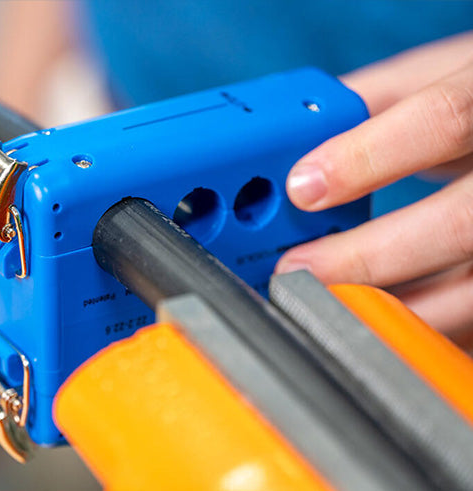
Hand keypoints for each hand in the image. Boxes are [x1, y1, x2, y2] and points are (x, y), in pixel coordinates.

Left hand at [275, 31, 472, 335]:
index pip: (444, 119)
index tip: (302, 187)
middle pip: (460, 223)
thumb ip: (373, 100)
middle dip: (369, 254)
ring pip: (472, 287)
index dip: (368, 156)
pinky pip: (469, 304)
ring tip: (329, 302)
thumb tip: (298, 131)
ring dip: (393, 303)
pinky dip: (422, 315)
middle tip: (299, 269)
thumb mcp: (437, 75)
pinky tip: (377, 311)